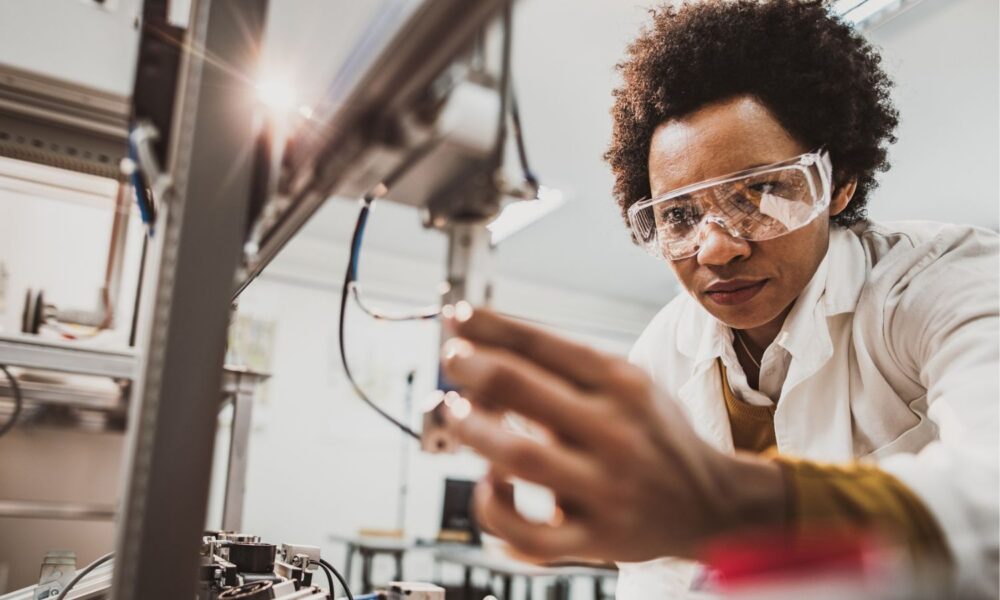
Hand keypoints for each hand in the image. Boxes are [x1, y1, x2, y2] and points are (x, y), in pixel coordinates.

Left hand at [440, 306, 785, 563]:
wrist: (711, 505)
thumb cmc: (655, 436)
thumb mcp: (630, 384)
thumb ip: (568, 369)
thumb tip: (488, 347)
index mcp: (622, 384)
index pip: (543, 343)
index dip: (490, 326)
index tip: (457, 317)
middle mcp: (615, 431)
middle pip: (522, 388)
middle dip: (472, 367)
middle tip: (452, 359)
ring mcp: (605, 488)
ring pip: (518, 456)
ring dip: (474, 430)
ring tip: (455, 412)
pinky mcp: (596, 540)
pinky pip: (530, 535)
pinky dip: (496, 512)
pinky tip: (489, 487)